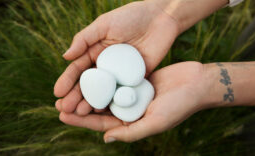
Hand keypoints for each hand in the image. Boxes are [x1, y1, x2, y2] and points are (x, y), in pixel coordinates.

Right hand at [53, 1, 179, 113]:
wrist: (161, 18)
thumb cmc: (131, 17)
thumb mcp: (104, 24)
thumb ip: (84, 39)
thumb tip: (65, 57)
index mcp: (95, 52)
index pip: (78, 69)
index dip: (67, 81)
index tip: (57, 93)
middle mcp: (106, 66)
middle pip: (89, 84)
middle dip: (75, 96)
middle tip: (65, 109)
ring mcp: (120, 75)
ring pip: (103, 92)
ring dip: (91, 103)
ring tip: (80, 113)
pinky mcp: (135, 80)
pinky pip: (122, 92)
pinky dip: (112, 102)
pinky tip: (103, 111)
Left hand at [58, 62, 208, 141]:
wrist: (196, 83)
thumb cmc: (179, 106)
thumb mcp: (155, 122)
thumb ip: (131, 132)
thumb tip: (105, 138)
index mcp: (132, 123)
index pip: (101, 124)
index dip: (81, 121)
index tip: (62, 115)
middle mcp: (129, 110)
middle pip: (99, 109)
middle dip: (79, 106)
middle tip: (58, 102)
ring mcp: (131, 94)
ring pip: (104, 94)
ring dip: (88, 91)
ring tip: (68, 88)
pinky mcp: (135, 80)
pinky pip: (115, 79)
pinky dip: (102, 78)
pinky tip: (88, 73)